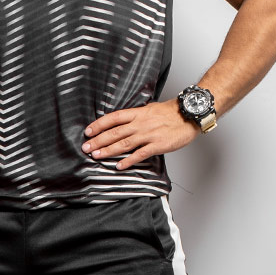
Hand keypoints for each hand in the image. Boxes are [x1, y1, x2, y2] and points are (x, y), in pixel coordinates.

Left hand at [81, 101, 199, 168]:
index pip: (113, 118)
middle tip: (86, 147)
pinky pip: (140, 154)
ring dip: (108, 150)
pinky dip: (128, 160)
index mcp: (138, 113)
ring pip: (124, 143)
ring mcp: (148, 135)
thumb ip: (136, 115)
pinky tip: (119, 166)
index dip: (99, 125)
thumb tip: (122, 120)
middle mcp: (140, 123)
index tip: (88, 132)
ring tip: (96, 156)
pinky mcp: (157, 145)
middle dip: (98, 140)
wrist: (189, 115)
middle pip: (115, 132)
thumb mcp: (150, 108)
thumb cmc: (171, 112)